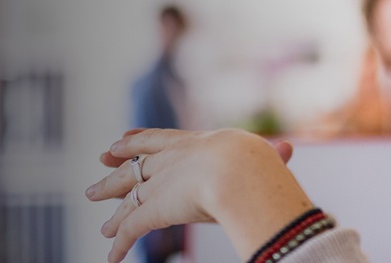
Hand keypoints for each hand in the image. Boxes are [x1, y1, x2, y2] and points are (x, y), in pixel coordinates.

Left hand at [85, 128, 312, 262]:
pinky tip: (112, 257)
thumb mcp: (265, 158)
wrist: (238, 170)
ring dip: (113, 209)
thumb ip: (273, 158)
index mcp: (191, 145)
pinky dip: (119, 245)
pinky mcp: (152, 210)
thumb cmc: (258, 164)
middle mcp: (167, 162)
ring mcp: (157, 185)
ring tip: (102, 221)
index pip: (158, 139)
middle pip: (134, 165)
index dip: (138, 140)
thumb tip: (289, 149)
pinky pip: (130, 230)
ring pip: (126, 197)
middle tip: (101, 162)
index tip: (122, 139)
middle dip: (116, 167)